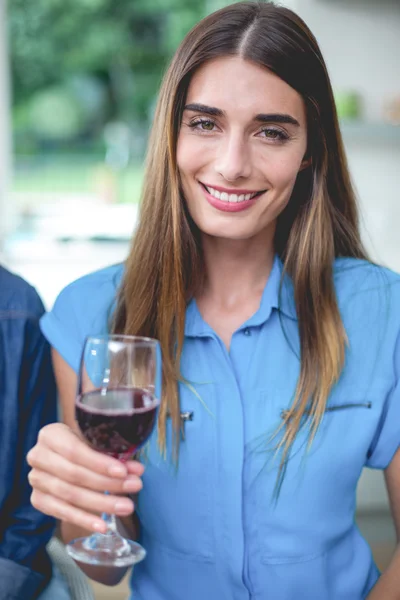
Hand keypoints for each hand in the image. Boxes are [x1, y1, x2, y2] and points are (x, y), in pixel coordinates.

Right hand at [27, 423, 143, 532]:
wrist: (61, 455)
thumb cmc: (82, 443)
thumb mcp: (93, 440)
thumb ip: (111, 453)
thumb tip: (136, 471)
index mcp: (51, 435)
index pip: (75, 451)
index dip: (100, 463)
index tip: (124, 472)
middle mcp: (38, 456)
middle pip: (75, 475)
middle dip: (108, 483)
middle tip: (134, 486)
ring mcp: (36, 479)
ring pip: (71, 495)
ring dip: (102, 503)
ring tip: (126, 507)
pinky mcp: (38, 499)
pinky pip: (62, 512)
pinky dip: (84, 520)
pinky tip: (103, 526)